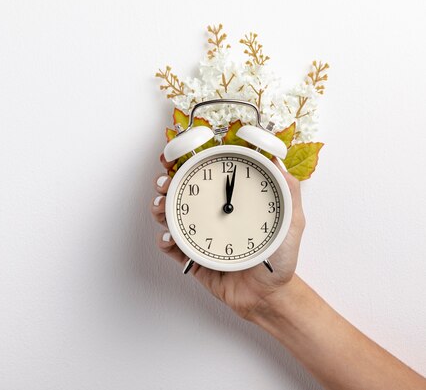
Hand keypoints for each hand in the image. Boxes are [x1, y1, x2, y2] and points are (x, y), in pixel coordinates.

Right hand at [151, 154, 305, 319]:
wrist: (269, 296)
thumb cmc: (280, 262)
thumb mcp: (292, 222)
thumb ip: (289, 192)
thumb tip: (278, 161)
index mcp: (231, 205)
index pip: (206, 177)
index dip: (189, 163)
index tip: (179, 156)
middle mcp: (211, 217)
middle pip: (180, 193)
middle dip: (166, 183)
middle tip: (166, 181)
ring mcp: (198, 237)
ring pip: (169, 217)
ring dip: (160, 208)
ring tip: (162, 206)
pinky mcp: (192, 258)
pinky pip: (171, 247)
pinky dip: (165, 239)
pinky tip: (170, 236)